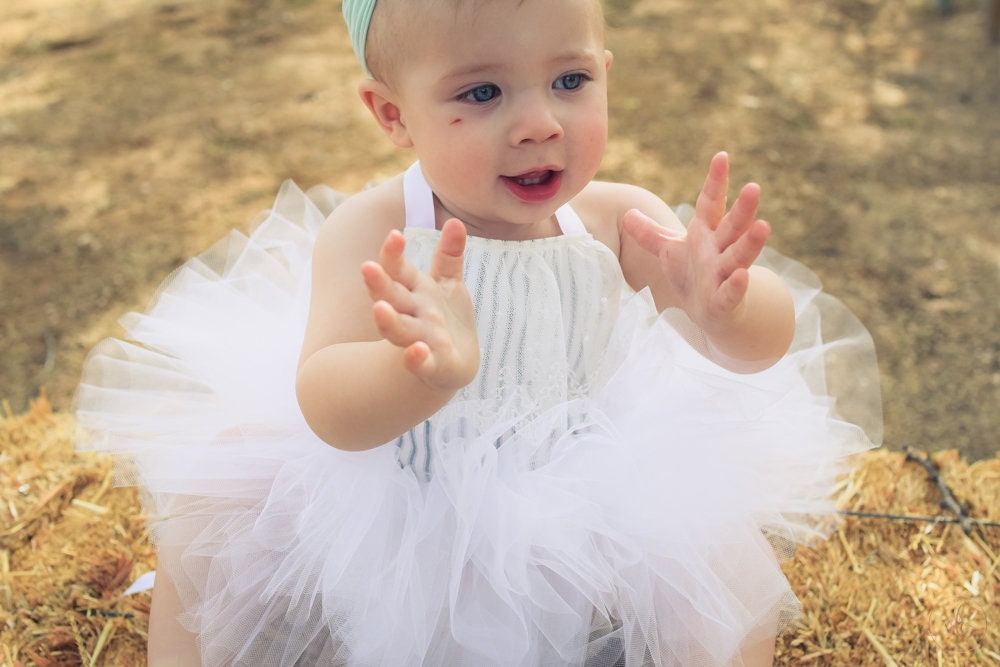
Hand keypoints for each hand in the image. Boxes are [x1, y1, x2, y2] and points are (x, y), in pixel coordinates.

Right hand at [361, 219, 479, 390]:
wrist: (454, 365)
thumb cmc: (445, 319)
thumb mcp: (447, 284)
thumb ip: (449, 255)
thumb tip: (456, 221)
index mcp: (414, 291)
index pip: (397, 270)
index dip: (393, 254)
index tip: (395, 235)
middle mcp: (411, 313)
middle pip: (390, 296)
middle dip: (378, 283)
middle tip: (366, 268)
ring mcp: (419, 339)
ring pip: (398, 329)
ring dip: (388, 320)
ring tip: (379, 308)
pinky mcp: (432, 364)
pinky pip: (422, 363)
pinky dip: (416, 358)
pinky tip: (416, 350)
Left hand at [622, 152, 770, 334]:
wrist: (709, 314)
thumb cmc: (692, 276)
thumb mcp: (668, 251)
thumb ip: (649, 233)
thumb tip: (627, 213)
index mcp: (706, 233)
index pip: (711, 203)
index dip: (716, 182)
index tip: (721, 156)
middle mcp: (719, 250)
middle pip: (733, 226)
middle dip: (744, 209)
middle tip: (754, 187)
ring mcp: (724, 274)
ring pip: (740, 256)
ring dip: (751, 242)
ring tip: (764, 225)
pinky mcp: (725, 300)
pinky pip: (732, 292)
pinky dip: (737, 284)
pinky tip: (742, 275)